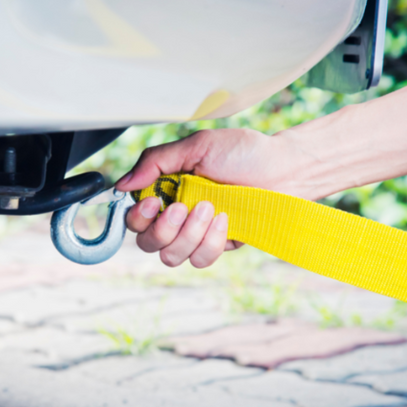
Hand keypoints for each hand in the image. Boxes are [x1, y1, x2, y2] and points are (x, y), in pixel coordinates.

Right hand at [117, 128, 285, 267]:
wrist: (285, 168)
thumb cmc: (244, 152)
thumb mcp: (195, 146)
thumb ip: (155, 162)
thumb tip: (121, 185)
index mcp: (165, 191)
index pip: (133, 217)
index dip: (137, 217)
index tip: (154, 203)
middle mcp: (176, 215)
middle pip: (146, 243)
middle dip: (163, 229)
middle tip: (184, 207)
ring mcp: (196, 233)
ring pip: (170, 256)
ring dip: (188, 235)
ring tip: (211, 210)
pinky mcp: (218, 246)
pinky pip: (200, 259)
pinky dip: (210, 242)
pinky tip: (225, 221)